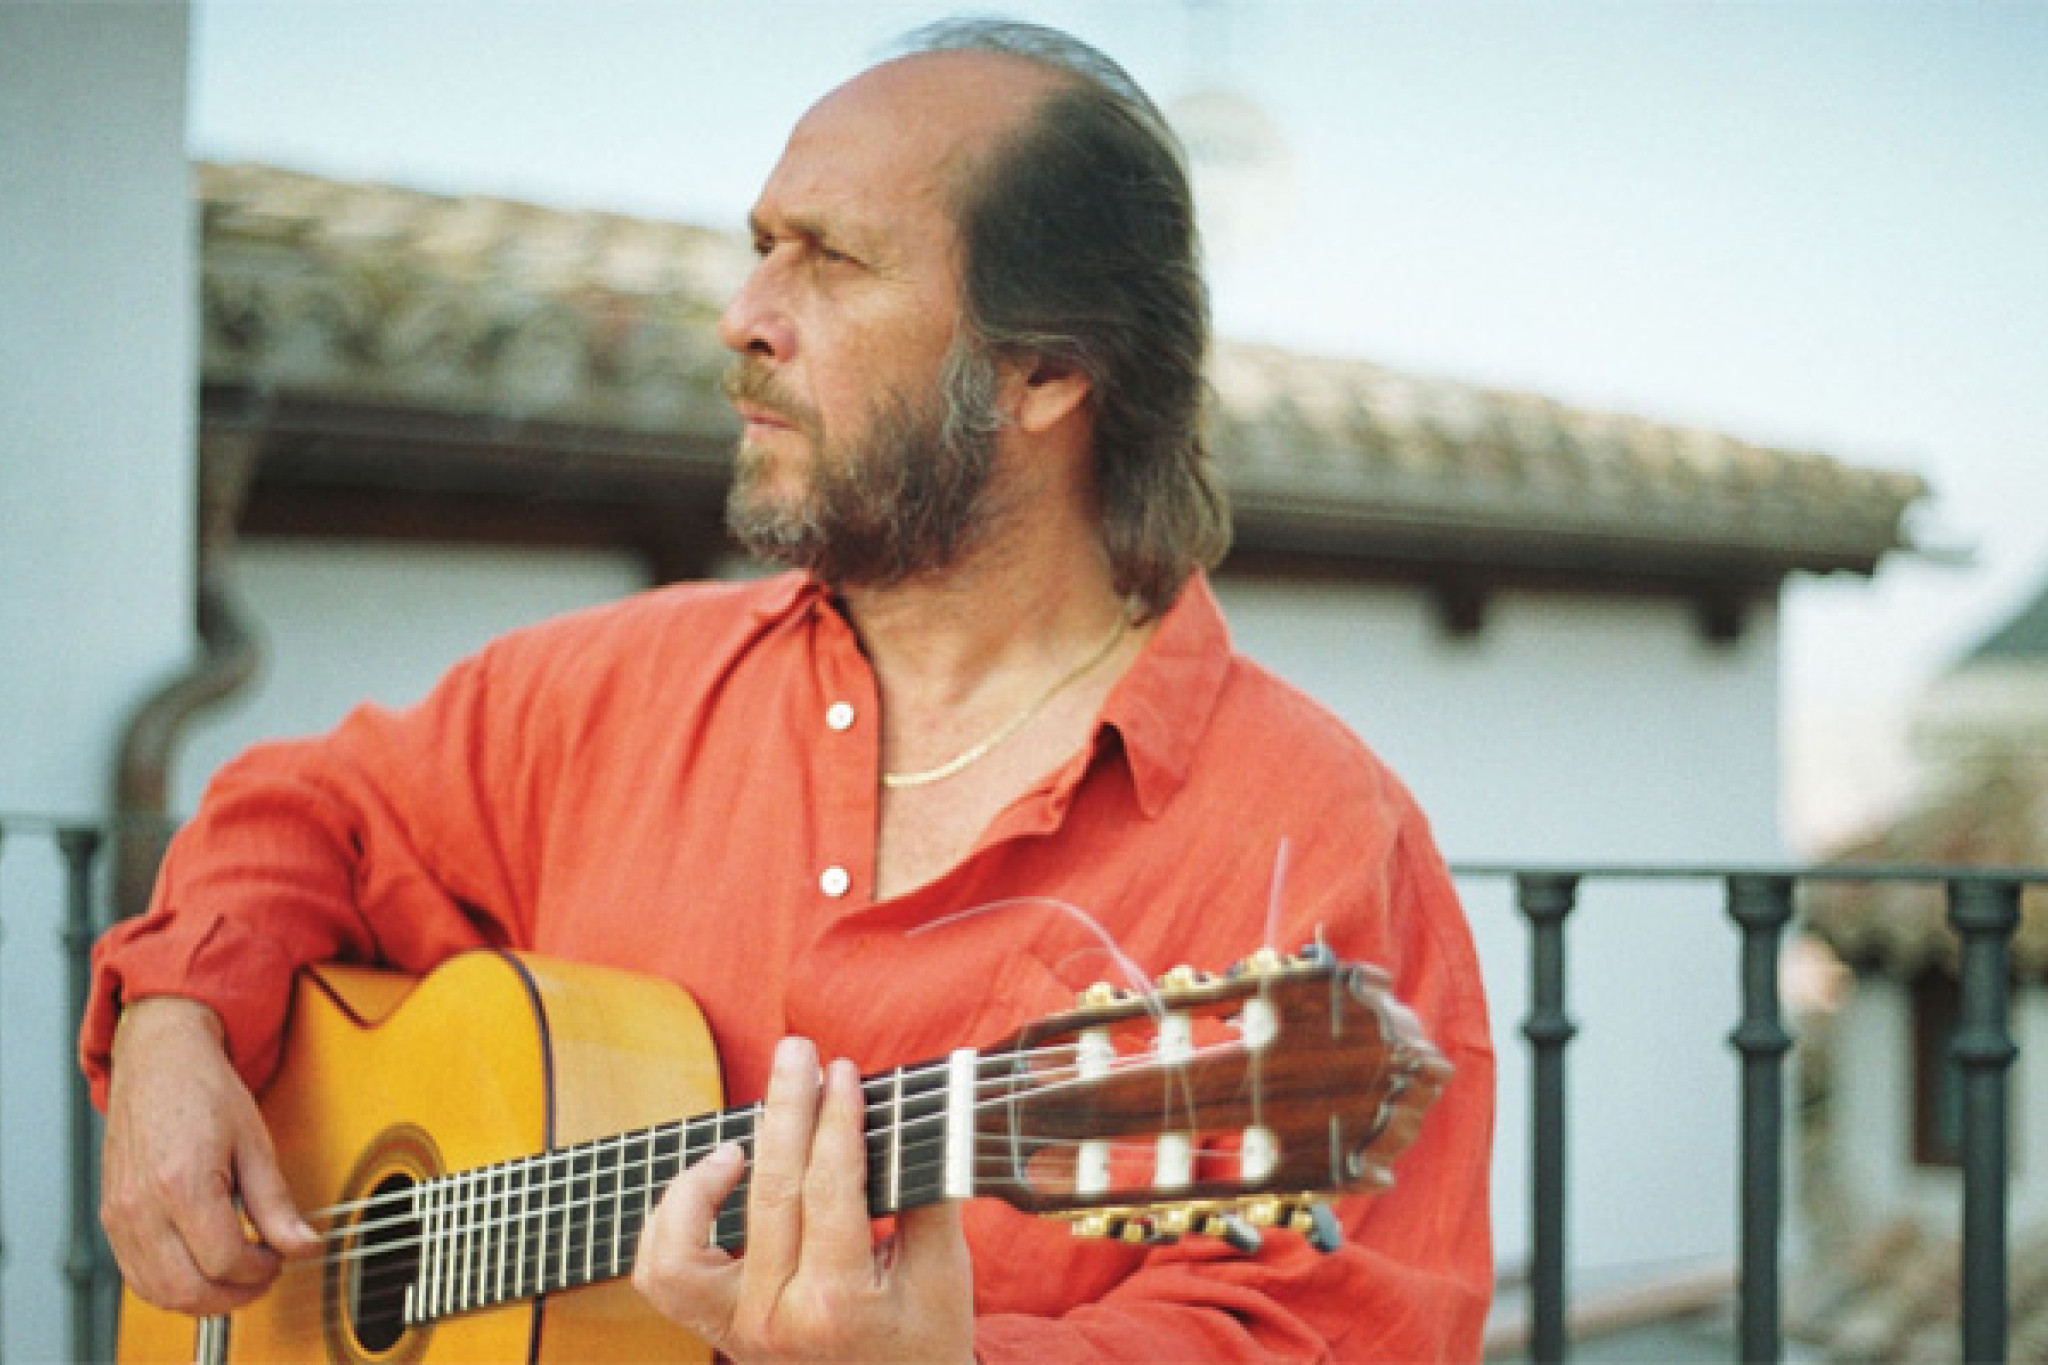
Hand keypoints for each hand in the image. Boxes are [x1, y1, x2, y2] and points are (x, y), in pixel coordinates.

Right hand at [99, 997, 318, 1314]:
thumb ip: (276, 1203)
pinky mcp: (112, 1217)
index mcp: (182, 1183)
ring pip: (159, 1291)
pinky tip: (203, 1268)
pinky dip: (172, 1286)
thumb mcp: (255, 1142)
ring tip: (239, 1275)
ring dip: (204, 1299)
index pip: (224, 1259)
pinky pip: (138, 1275)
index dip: (261, 1268)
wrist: (159, 1058)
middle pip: (188, 1288)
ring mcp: (120, 1214)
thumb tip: (303, 1246)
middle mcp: (142, 1205)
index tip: (280, 1256)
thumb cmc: (204, 1090)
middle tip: (264, 1275)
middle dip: (235, 1295)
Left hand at [633, 1037, 975, 1362]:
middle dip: (785, 1109)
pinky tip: (713, 1183)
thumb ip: (926, 1192)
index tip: (842, 1070)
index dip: (836, 1120)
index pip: (829, 1188)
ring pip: (683, 1245)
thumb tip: (918, 1110)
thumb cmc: (926, 1341)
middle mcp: (774, 1320)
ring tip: (737, 1144)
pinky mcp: (717, 1331)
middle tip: (797, 1051)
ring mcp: (736, 1330)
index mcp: (835, 1306)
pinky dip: (673, 1222)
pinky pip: (662, 1275)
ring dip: (701, 1181)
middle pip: (769, 1193)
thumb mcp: (946, 1273)